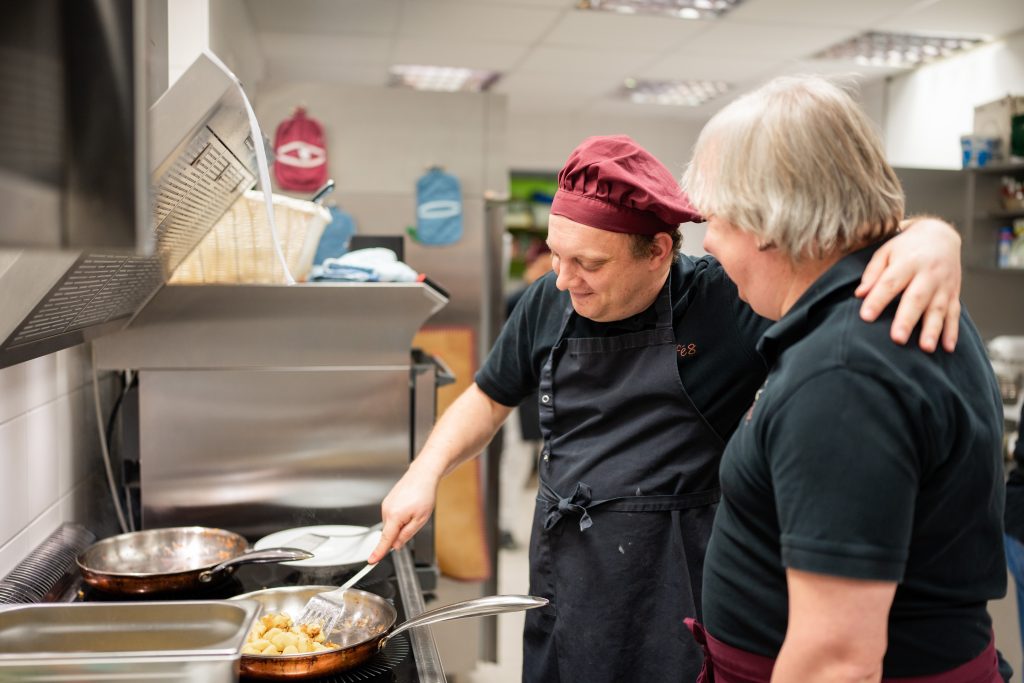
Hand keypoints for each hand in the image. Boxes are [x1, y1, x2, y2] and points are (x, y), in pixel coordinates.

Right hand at [367, 465, 440, 562]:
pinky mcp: (387, 501)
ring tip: (413, 511)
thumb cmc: (424, 494)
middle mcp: (387, 510)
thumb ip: (407, 534)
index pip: (385, 539)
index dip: (378, 552)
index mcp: (395, 516)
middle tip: (414, 521)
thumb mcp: (420, 519)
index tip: (372, 561)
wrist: (422, 475)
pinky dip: (399, 517)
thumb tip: (397, 546)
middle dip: (400, 533)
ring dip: (401, 524)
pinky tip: (409, 507)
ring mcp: (386, 505)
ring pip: (391, 524)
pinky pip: (391, 516)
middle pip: (390, 532)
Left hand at [855, 216, 961, 352]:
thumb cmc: (906, 247)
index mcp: (908, 261)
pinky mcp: (954, 294)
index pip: (890, 282)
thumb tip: (859, 294)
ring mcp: (944, 285)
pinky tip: (948, 347)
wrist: (941, 235)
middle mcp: (928, 273)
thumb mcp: (886, 251)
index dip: (878, 299)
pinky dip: (952, 331)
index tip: (865, 317)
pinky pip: (955, 314)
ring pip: (938, 309)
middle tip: (897, 339)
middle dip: (907, 319)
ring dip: (933, 330)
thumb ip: (873, 273)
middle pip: (916, 298)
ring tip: (926, 348)